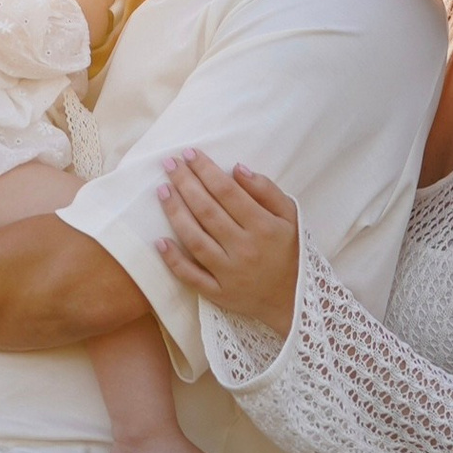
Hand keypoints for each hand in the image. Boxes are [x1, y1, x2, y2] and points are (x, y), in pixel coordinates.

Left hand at [156, 150, 300, 335]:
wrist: (293, 298)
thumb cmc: (288, 250)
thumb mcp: (290, 216)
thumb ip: (266, 190)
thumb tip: (238, 168)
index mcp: (264, 227)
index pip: (228, 192)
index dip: (206, 171)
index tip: (189, 154)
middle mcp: (245, 248)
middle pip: (207, 211)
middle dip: (185, 184)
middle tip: (169, 164)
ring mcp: (229, 273)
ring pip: (195, 239)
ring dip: (175, 213)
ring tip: (162, 191)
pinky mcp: (219, 293)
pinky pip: (191, 276)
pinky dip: (174, 260)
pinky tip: (159, 241)